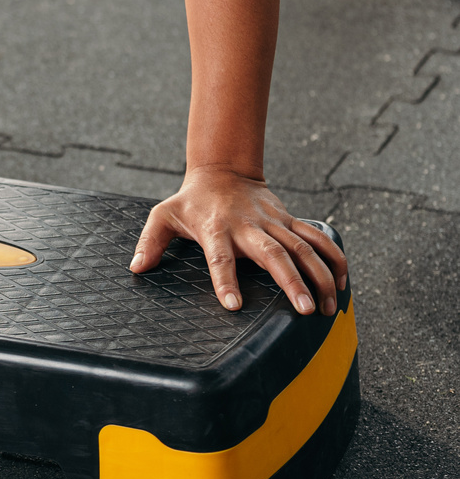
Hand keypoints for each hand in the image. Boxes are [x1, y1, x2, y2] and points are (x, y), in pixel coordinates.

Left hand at [129, 166, 346, 315]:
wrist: (223, 168)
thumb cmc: (191, 200)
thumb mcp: (164, 215)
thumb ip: (150, 241)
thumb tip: (136, 268)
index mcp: (216, 228)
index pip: (219, 257)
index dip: (225, 279)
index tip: (233, 305)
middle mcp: (248, 226)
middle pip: (273, 254)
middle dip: (291, 281)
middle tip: (304, 310)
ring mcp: (273, 222)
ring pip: (302, 248)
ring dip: (319, 276)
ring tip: (326, 307)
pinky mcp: (289, 220)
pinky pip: (317, 239)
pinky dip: (333, 258)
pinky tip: (342, 284)